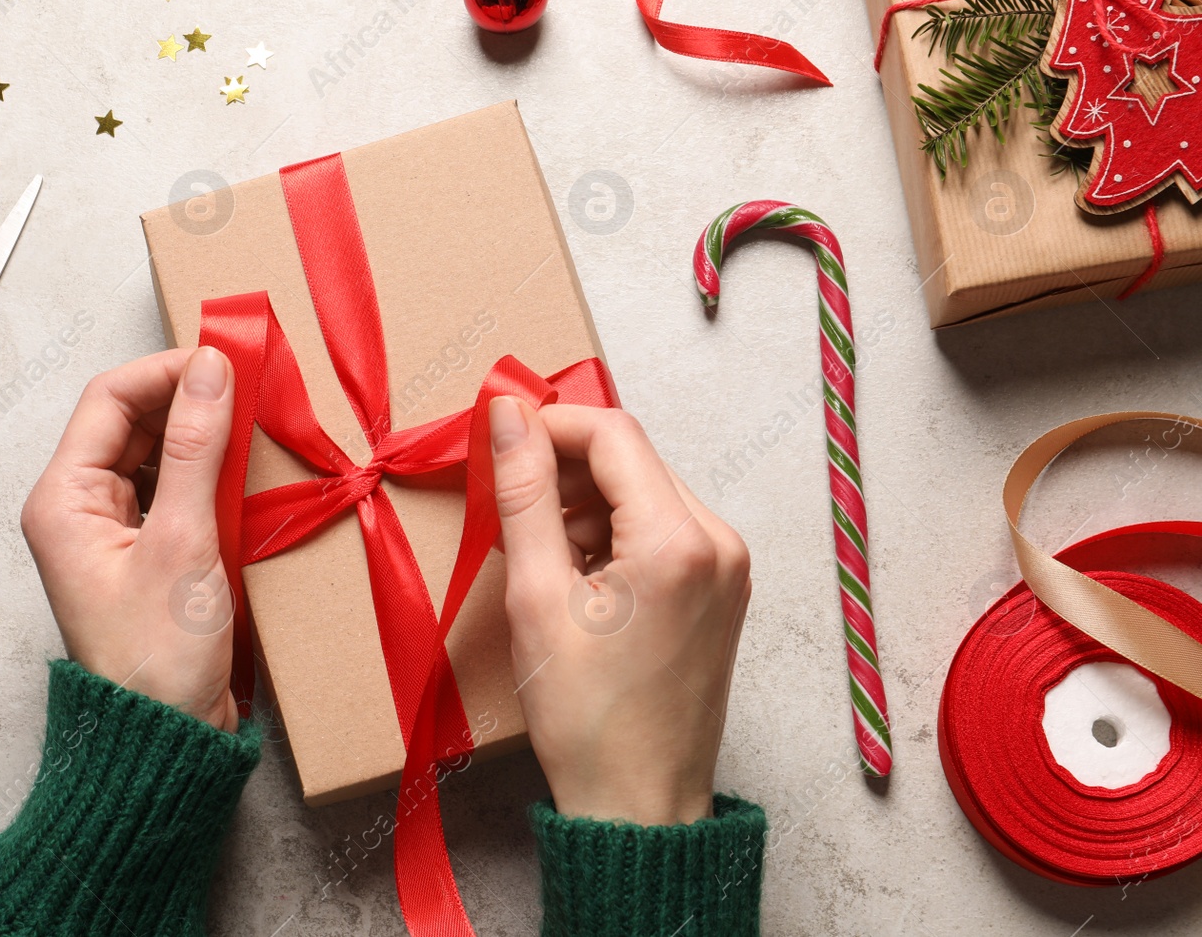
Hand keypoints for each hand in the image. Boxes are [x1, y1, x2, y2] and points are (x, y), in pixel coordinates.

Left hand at [20, 347, 239, 730]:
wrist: (167, 740)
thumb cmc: (156, 660)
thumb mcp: (182, 540)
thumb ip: (194, 448)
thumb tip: (208, 371)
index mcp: (63, 499)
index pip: (109, 398)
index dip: (166, 371)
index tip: (223, 363)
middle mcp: (79, 509)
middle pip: (131, 422)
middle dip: (188, 400)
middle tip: (248, 388)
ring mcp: (112, 532)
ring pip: (156, 454)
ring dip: (202, 437)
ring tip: (251, 429)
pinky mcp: (147, 553)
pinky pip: (173, 491)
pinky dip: (208, 476)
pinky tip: (244, 477)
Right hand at [488, 398, 751, 826]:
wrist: (638, 806)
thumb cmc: (586, 720)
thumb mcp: (537, 598)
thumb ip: (524, 494)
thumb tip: (508, 416)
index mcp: (680, 541)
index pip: (612, 433)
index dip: (547, 424)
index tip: (496, 439)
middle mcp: (719, 542)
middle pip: (631, 459)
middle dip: (563, 470)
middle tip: (506, 508)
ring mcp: (727, 567)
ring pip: (643, 492)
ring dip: (584, 505)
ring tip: (537, 558)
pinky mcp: (721, 590)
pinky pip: (660, 530)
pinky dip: (611, 536)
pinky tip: (574, 579)